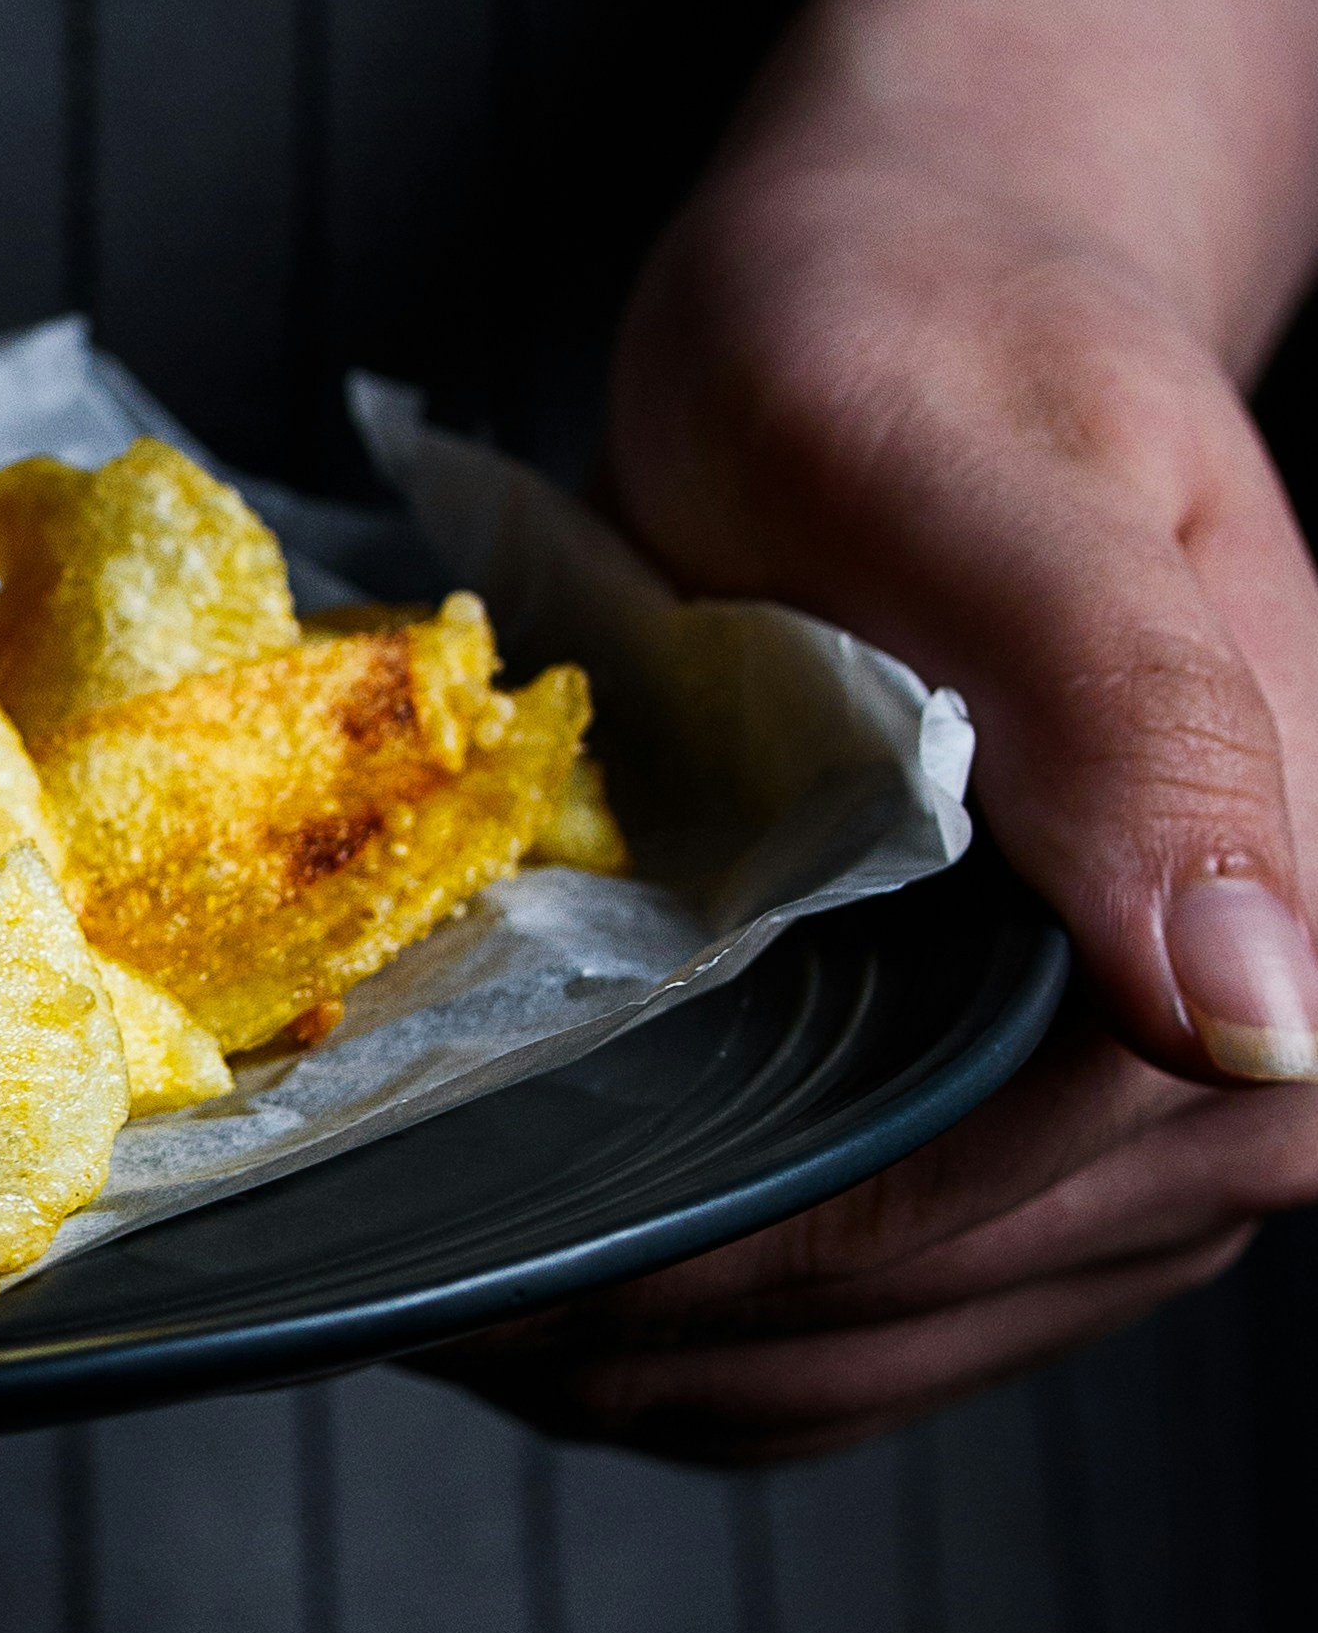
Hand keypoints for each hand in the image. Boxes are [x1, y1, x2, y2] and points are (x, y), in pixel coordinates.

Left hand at [450, 118, 1317, 1463]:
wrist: (913, 283)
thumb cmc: (933, 327)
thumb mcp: (1006, 471)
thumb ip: (1136, 721)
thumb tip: (1253, 1012)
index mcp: (1293, 920)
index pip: (1012, 1192)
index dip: (754, 1244)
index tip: (509, 1244)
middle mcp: (1244, 1066)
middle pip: (934, 1300)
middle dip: (664, 1310)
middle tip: (403, 1272)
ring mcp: (1130, 1131)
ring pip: (876, 1349)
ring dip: (649, 1346)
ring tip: (432, 1276)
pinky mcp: (1011, 1140)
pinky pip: (847, 1325)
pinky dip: (677, 1329)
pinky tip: (527, 1273)